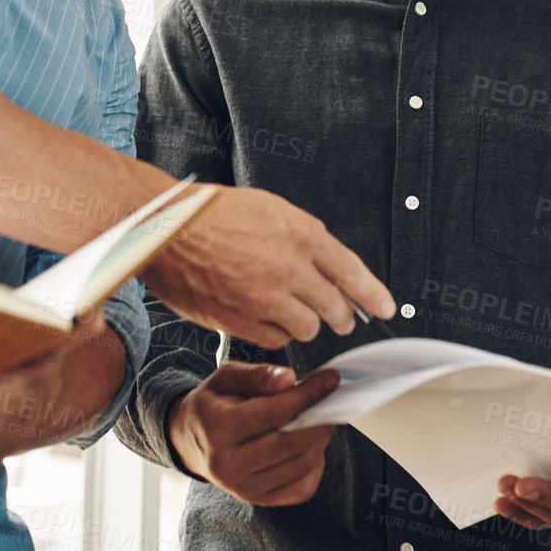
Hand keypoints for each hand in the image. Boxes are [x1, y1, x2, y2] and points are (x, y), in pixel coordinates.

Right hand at [141, 186, 394, 347]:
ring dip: (304, 322)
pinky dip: (275, 331)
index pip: (351, 271)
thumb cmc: (210, 215)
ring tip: (287, 308)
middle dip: (339, 314)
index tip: (385, 307)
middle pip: (334, 307)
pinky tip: (262, 315)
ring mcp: (265, 299)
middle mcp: (288, 268)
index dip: (372, 293)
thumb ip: (304, 238)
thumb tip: (331, 266)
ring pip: (307, 328)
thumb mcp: (269, 210)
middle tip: (337, 315)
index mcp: (299, 234)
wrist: (164, 231)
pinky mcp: (242, 322)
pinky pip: (275, 340)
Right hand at [168, 361, 339, 506]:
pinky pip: (303, 487)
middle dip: (320, 418)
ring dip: (320, 439)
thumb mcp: (225, 378)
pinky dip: (315, 464)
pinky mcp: (259, 500)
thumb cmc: (213, 404)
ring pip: (302, 464)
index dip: (308, 395)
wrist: (190, 442)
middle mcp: (228, 465)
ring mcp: (244, 488)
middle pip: (291, 442)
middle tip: (331, 400)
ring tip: (320, 418)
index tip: (330, 380)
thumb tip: (289, 379)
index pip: (275, 412)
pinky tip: (308, 445)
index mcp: (217, 429)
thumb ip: (257, 375)